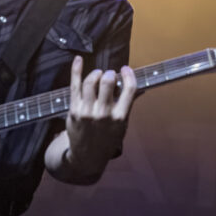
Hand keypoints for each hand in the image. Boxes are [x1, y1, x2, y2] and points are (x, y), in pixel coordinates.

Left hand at [65, 55, 136, 174]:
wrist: (87, 156)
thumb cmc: (107, 138)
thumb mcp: (122, 125)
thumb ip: (128, 104)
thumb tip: (141, 87)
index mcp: (120, 117)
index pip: (129, 89)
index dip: (128, 75)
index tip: (125, 70)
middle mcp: (103, 114)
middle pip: (106, 82)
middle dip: (109, 74)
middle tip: (108, 75)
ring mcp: (87, 111)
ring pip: (89, 82)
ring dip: (95, 74)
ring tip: (97, 75)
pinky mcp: (74, 110)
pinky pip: (74, 86)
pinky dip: (76, 70)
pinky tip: (78, 60)